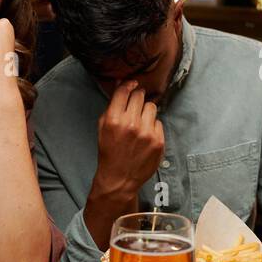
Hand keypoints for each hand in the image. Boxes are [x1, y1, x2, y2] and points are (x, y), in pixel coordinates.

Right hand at [93, 80, 164, 200]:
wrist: (119, 177)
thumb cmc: (109, 151)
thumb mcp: (103, 127)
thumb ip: (112, 105)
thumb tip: (120, 84)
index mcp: (114, 120)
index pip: (124, 91)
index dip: (128, 85)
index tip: (132, 83)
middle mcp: (131, 124)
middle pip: (140, 96)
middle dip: (137, 98)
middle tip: (135, 105)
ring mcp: (146, 133)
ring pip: (151, 107)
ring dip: (146, 111)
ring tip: (140, 123)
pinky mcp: (158, 141)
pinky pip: (158, 122)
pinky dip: (153, 126)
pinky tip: (145, 136)